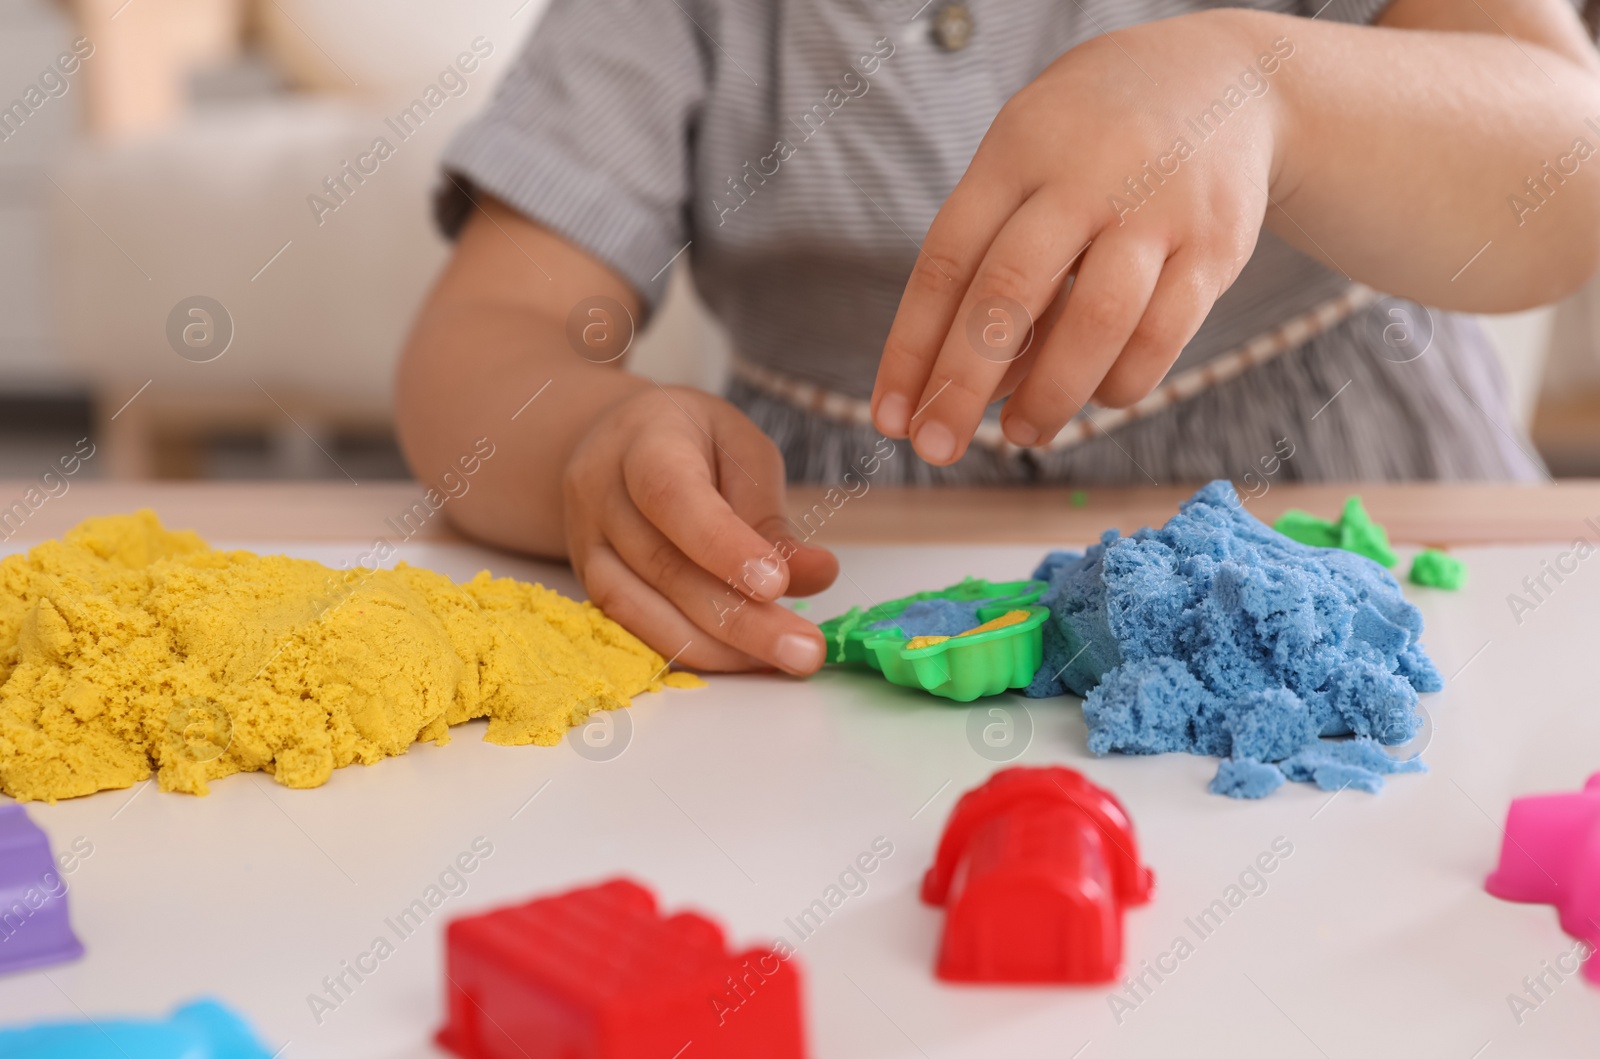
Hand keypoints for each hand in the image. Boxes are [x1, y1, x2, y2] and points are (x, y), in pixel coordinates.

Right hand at [563, 386, 837, 673]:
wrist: (619, 445)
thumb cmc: (693, 443)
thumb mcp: (744, 454)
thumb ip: (772, 516)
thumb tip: (817, 575)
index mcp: (642, 440)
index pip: (671, 495)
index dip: (721, 546)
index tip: (776, 586)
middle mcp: (599, 491)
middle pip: (663, 566)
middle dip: (740, 619)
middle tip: (805, 649)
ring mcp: (586, 542)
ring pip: (643, 610)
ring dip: (720, 648)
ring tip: (784, 660)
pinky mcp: (588, 585)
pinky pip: (636, 630)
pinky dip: (694, 652)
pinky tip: (743, 659)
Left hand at [871, 10, 1288, 463]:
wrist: (1225, 78)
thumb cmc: (1092, 146)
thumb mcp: (1029, 167)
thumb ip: (996, 265)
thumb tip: (968, 390)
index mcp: (1015, 154)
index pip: (946, 262)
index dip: (911, 348)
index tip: (889, 419)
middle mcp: (1083, 177)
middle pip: (1008, 292)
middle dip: (962, 384)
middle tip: (935, 449)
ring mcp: (1155, 209)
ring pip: (1094, 322)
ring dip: (1049, 395)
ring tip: (1021, 434)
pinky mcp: (1215, 245)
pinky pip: (1162, 336)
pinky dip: (1121, 383)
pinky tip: (1097, 396)